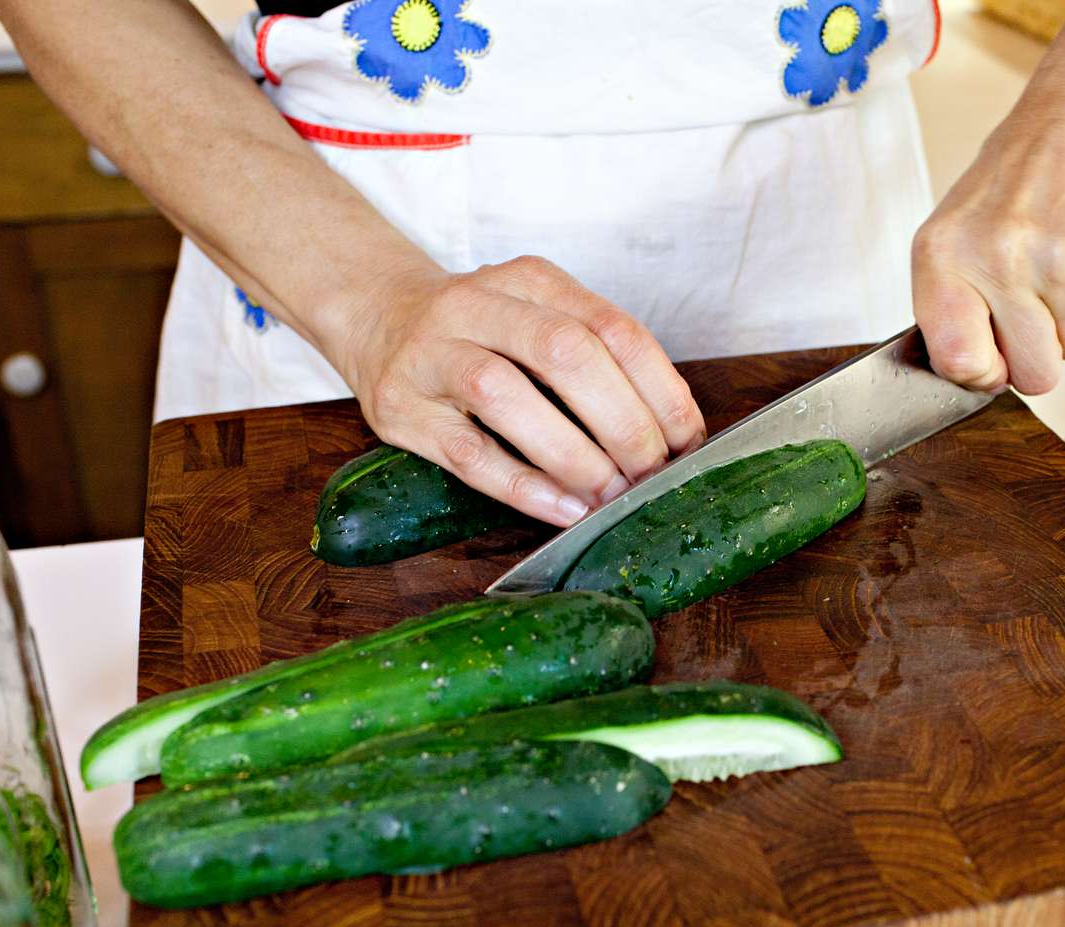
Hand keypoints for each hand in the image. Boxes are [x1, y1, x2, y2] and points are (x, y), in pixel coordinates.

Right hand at [335, 255, 705, 526]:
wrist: (376, 317)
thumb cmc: (480, 332)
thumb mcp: (538, 317)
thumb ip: (596, 359)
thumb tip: (671, 435)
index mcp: (529, 280)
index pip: (611, 327)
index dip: (659, 388)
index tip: (687, 440)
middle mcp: (476, 305)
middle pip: (564, 354)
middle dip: (622, 422)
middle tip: (652, 472)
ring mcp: (431, 355)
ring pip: (506, 397)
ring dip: (573, 453)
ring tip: (611, 494)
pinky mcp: (401, 410)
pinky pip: (467, 452)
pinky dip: (523, 485)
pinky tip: (564, 508)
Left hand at [912, 87, 1064, 394]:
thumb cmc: (1016, 172)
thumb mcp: (953, 229)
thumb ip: (950, 303)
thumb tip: (969, 372)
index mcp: (948, 256)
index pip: (960, 363)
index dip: (981, 373)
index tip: (991, 358)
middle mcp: (1002, 262)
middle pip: (1033, 376)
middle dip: (1037, 353)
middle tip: (1034, 309)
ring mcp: (1063, 265)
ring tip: (1061, 266)